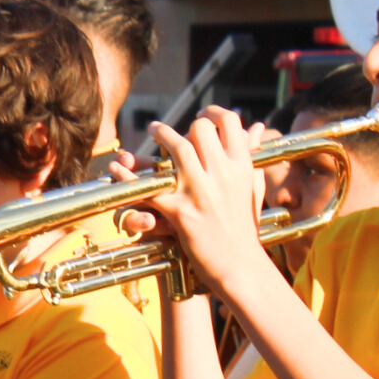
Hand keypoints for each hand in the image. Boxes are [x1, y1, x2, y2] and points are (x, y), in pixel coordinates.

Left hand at [148, 109, 275, 295]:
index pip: (229, 122)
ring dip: (162, 136)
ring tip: (154, 131)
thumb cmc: (246, 227)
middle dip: (186, 126)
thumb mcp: (253, 187)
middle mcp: (223, 174)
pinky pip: (150, 188)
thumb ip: (252, 155)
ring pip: (177, 149)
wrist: (240, 266)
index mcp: (242, 166)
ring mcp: (201, 191)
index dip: (213, 113)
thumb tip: (258, 127)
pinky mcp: (181, 212)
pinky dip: (130, 178)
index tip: (203, 116)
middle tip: (173, 129)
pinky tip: (119, 168)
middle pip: (200, 131)